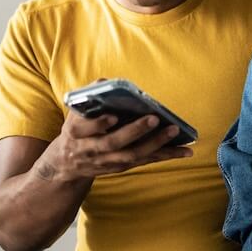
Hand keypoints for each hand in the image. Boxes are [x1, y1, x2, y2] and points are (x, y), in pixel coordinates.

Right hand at [35, 108, 192, 182]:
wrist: (66, 164)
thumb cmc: (76, 129)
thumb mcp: (74, 112)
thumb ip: (88, 97)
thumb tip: (106, 82)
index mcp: (74, 133)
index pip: (83, 129)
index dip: (97, 124)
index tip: (112, 116)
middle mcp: (90, 150)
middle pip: (113, 143)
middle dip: (134, 132)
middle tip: (154, 119)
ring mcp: (106, 162)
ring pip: (132, 155)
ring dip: (155, 144)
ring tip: (175, 131)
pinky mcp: (121, 168)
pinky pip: (145, 161)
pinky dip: (165, 156)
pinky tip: (185, 151)